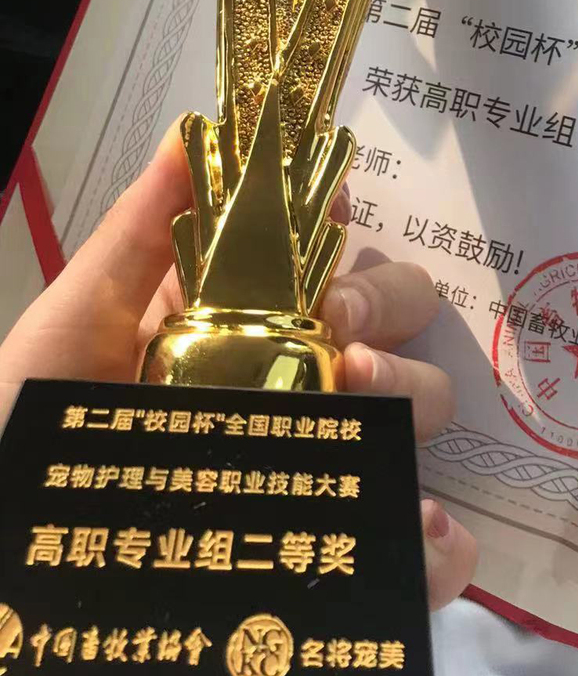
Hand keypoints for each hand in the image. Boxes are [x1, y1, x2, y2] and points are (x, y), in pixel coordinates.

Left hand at [0, 122, 477, 608]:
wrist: (27, 547)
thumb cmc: (40, 416)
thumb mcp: (78, 322)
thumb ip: (137, 233)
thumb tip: (192, 127)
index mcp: (241, 309)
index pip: (323, 243)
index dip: (343, 216)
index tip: (334, 210)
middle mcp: (296, 368)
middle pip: (394, 309)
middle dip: (386, 301)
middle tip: (340, 328)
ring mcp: (323, 447)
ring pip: (421, 398)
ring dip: (412, 390)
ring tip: (361, 401)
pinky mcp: (336, 532)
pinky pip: (414, 531)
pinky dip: (438, 533)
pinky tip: (421, 527)